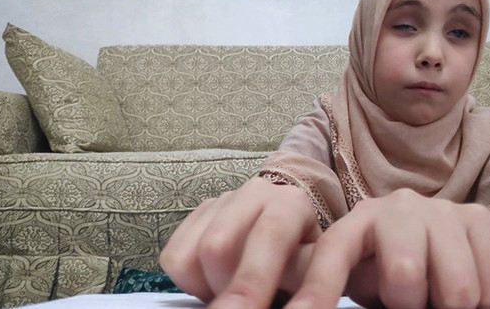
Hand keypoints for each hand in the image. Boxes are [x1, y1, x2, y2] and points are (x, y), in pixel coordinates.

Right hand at [159, 177, 321, 308]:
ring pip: (190, 253)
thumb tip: (306, 298)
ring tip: (232, 290)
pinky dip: (189, 280)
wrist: (290, 235)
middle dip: (224, 287)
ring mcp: (222, 200)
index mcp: (290, 203)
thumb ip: (309, 275)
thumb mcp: (316, 266)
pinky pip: (173, 256)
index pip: (268, 236)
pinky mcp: (196, 215)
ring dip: (206, 285)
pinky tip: (215, 281)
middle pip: (216, 246)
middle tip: (240, 306)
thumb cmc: (304, 257)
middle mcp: (255, 192)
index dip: (254, 279)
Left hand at [284, 188, 489, 308]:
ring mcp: (440, 208)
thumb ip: (360, 285)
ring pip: (455, 289)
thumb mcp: (368, 279)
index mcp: (359, 221)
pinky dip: (482, 301)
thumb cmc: (397, 270)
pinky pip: (489, 286)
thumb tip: (322, 308)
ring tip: (438, 292)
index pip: (334, 252)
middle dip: (409, 302)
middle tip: (412, 300)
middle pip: (404, 274)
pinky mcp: (479, 218)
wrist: (454, 247)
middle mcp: (397, 205)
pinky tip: (467, 282)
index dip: (318, 287)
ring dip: (449, 305)